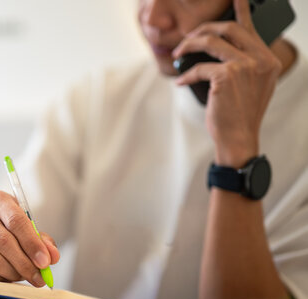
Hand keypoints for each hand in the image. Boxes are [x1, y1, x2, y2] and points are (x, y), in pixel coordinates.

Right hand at [0, 190, 59, 286]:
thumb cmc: (11, 232)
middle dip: (24, 263)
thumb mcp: (29, 232)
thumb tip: (52, 256)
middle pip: (3, 241)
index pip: (16, 220)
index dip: (32, 243)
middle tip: (38, 277)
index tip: (44, 261)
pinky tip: (7, 276)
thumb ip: (43, 242)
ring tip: (23, 276)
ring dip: (12, 273)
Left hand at [173, 0, 281, 167]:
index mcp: (268, 60)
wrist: (238, 138)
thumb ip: (244, 65)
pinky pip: (199, 66)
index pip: (249, 28)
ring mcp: (245, 66)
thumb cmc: (239, 115)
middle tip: (187, 38)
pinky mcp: (226, 76)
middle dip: (203, 29)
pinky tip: (180, 81)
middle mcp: (260, 59)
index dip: (239, 10)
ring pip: (211, 41)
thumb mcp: (250, 86)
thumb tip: (218, 49)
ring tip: (177, 54)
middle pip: (227, 28)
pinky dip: (186, 74)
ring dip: (188, 45)